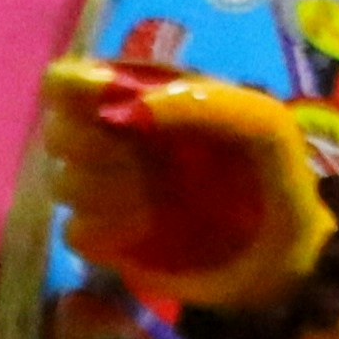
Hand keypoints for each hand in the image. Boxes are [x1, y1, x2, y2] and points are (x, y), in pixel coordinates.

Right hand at [40, 60, 333, 309]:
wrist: (282, 257)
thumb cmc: (275, 180)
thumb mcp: (262, 126)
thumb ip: (205, 103)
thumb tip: (128, 112)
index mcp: (143, 102)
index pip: (70, 81)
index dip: (74, 89)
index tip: (108, 107)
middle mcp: (114, 142)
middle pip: (56, 132)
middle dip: (93, 149)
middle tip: (140, 165)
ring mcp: (105, 193)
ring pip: (61, 183)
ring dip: (104, 193)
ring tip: (152, 204)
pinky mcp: (104, 241)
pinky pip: (73, 231)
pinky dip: (105, 232)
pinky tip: (142, 233)